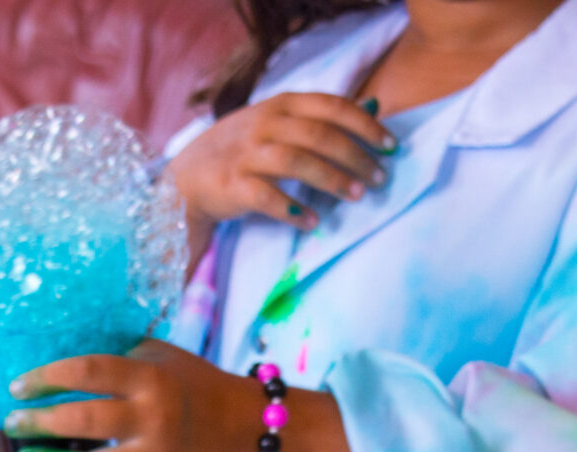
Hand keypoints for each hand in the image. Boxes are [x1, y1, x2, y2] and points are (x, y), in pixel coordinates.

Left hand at [4, 341, 256, 451]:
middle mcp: (153, 417)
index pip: (88, 372)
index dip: (46, 378)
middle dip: (38, 423)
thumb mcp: (158, 356)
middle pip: (83, 421)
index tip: (18, 387)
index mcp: (148, 378)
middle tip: (13, 424)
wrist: (240, 426)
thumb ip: (116, 357)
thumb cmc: (189, 384)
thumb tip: (55, 358)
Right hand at [169, 91, 394, 239]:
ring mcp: (246, 155)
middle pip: (319, 135)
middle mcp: (264, 125)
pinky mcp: (232, 186)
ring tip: (356, 196)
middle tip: (379, 178)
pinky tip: (314, 221)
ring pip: (297, 162)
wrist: (184, 179)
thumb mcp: (276, 123)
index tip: (391, 146)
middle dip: (355, 156)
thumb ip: (318, 116)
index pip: (331, 106)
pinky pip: (268, 197)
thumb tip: (373, 107)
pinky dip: (293, 210)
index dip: (365, 125)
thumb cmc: (240, 150)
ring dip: (332, 179)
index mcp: (280, 105)